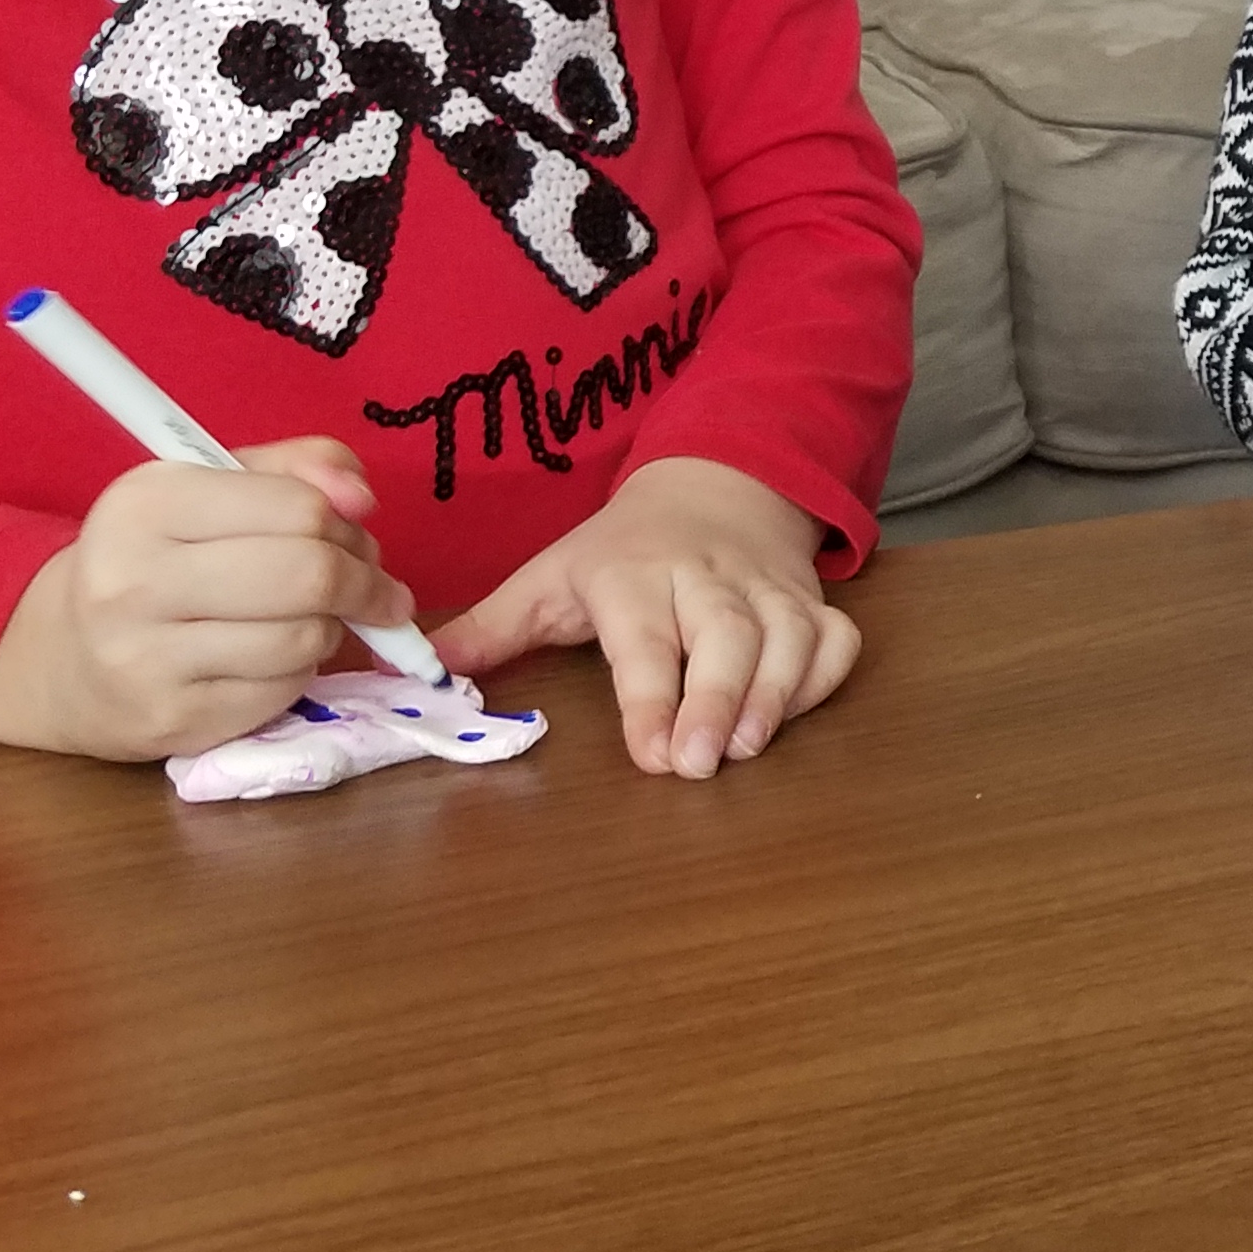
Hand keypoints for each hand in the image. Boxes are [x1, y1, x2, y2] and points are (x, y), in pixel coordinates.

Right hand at [0, 439, 407, 759]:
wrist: (63, 658)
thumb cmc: (156, 558)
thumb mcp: (211, 489)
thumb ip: (297, 469)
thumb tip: (362, 495)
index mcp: (145, 504)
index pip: (298, 508)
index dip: (347, 523)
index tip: (356, 533)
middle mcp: (133, 581)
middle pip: (309, 575)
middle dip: (363, 581)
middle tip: (372, 587)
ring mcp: (147, 659)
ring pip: (304, 637)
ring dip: (331, 628)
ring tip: (310, 618)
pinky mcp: (172, 720)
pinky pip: (284, 690)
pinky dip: (299, 672)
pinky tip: (270, 659)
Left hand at [428, 457, 853, 778]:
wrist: (716, 487)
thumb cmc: (623, 551)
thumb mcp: (550, 578)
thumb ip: (491, 631)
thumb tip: (418, 675)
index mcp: (635, 573)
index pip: (645, 637)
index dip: (649, 696)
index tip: (650, 755)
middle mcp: (707, 577)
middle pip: (725, 633)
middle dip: (718, 698)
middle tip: (701, 764)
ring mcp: (767, 589)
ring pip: (789, 635)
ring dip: (775, 694)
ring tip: (747, 749)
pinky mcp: (812, 601)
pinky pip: (834, 639)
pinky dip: (822, 678)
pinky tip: (789, 716)